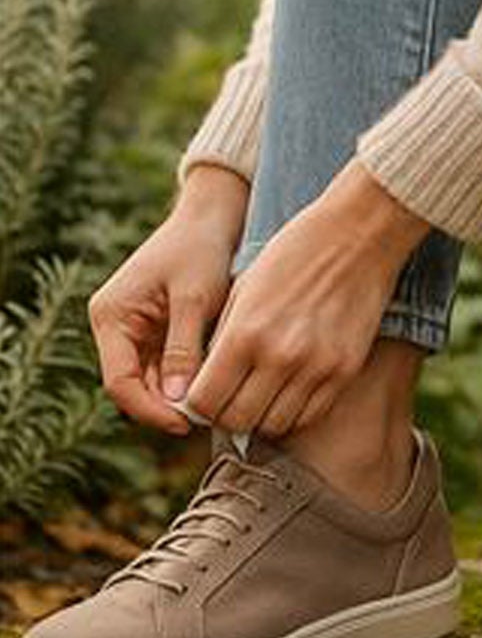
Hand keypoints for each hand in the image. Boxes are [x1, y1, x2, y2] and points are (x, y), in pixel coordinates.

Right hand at [87, 170, 247, 435]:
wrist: (213, 214)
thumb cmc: (200, 247)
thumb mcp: (194, 297)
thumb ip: (184, 348)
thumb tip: (178, 402)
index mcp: (110, 317)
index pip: (119, 381)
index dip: (150, 409)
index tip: (186, 423)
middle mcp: (115, 327)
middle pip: (134, 385)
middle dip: (167, 405)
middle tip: (208, 418)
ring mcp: (135, 330)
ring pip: (153, 379)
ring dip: (180, 393)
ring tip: (215, 402)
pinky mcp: (157, 330)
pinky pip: (167, 365)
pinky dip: (188, 376)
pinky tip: (215, 382)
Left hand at [179, 158, 430, 442]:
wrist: (359, 234)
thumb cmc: (294, 253)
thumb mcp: (244, 289)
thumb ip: (222, 341)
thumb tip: (204, 386)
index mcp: (245, 332)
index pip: (204, 401)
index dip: (196, 404)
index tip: (201, 395)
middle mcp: (280, 356)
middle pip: (235, 421)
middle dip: (224, 415)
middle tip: (228, 398)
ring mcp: (316, 367)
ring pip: (272, 425)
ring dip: (259, 416)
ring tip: (259, 392)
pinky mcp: (345, 371)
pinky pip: (308, 415)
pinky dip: (292, 411)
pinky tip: (288, 388)